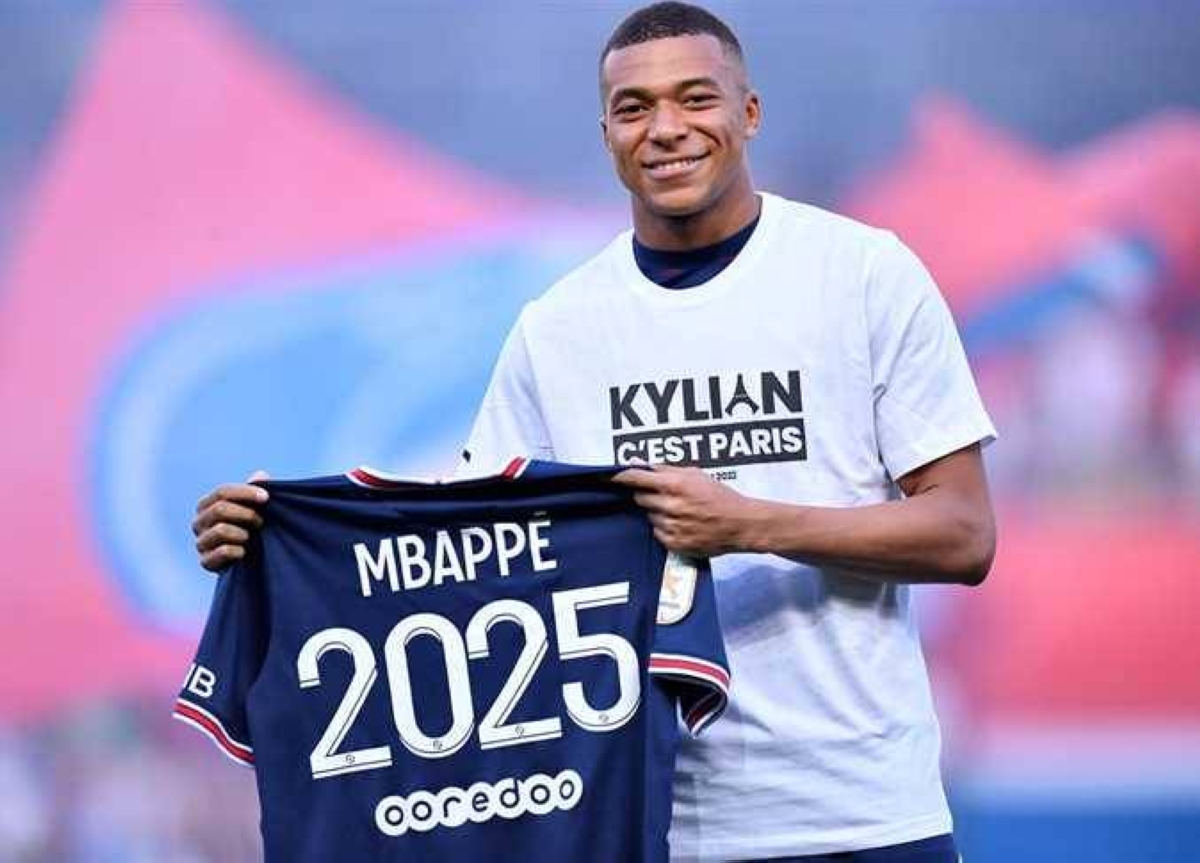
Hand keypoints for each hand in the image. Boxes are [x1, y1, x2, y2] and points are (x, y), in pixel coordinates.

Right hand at [192, 470, 269, 571]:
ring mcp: (200, 543)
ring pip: (220, 530)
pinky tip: (244, 552)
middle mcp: (198, 522)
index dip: (245, 492)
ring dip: (243, 533)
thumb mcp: (253, 508)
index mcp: (206, 505)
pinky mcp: (206, 562)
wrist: (247, 559)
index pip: (223, 492)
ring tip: (251, 538)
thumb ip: (256, 491)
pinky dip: (238, 551)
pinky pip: (222, 552)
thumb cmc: (249, 527)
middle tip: (260, 522)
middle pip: (220, 509)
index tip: (266, 497)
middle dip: (246, 514)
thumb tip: (261, 475)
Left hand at [612, 465, 757, 556]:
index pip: (636, 478)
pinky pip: (658, 533)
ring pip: (650, 516)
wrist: (741, 524)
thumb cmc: (721, 497)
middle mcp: (671, 506)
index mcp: (675, 485)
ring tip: (682, 512)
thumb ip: (667, 469)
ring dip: (659, 512)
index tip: (607, 477)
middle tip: (666, 495)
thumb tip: (643, 464)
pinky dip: (666, 528)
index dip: (619, 477)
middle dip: (648, 495)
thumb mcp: (696, 474)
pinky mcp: (674, 543)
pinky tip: (684, 525)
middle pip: (640, 498)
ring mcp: (671, 527)